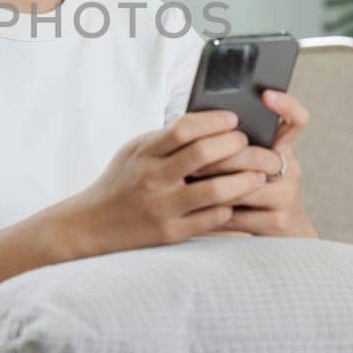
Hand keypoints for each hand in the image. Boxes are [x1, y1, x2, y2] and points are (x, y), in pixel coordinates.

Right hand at [54, 109, 272, 258]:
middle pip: (204, 155)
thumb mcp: (134, 151)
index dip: (214, 121)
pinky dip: (229, 207)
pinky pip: (212, 219)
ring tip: (260, 173)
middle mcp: (153, 179)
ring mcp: (163, 208)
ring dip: (245, 179)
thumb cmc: (120, 181)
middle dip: (235, 145)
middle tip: (249, 143)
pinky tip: (237, 200)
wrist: (92, 224)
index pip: (184, 129)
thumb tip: (208, 122)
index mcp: (144, 153)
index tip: (233, 119)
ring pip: (216, 190)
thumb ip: (165, 138)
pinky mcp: (172, 233)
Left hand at [191, 90, 316, 239]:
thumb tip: (200, 122)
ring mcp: (287, 197)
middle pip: (258, 156)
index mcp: (282, 149)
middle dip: (222, 158)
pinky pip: (239, 214)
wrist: (279, 231)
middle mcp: (290, 170)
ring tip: (189, 179)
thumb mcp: (247, 163)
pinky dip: (214, 211)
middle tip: (194, 159)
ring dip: (213, 184)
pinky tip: (197, 207)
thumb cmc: (252, 190)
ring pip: (245, 186)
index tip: (266, 95)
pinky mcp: (278, 223)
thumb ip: (234, 145)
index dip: (286, 105)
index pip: (296, 120)